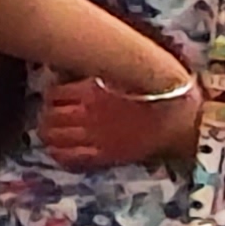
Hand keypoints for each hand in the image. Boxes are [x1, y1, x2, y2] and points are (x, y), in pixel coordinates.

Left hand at [40, 71, 204, 170]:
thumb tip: (75, 69)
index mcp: (90, 92)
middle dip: (45, 115)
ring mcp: (94, 135)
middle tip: (48, 116)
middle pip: (48, 116)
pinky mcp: (104, 154)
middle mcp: (87, 114)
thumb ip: (96, 74)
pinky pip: (70, 157)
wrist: (179, 118)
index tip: (53, 97)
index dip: (50, 96)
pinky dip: (58, 153)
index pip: (53, 93)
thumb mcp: (122, 75)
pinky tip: (57, 150)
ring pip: (53, 136)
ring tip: (50, 132)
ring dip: (47, 133)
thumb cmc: (155, 93)